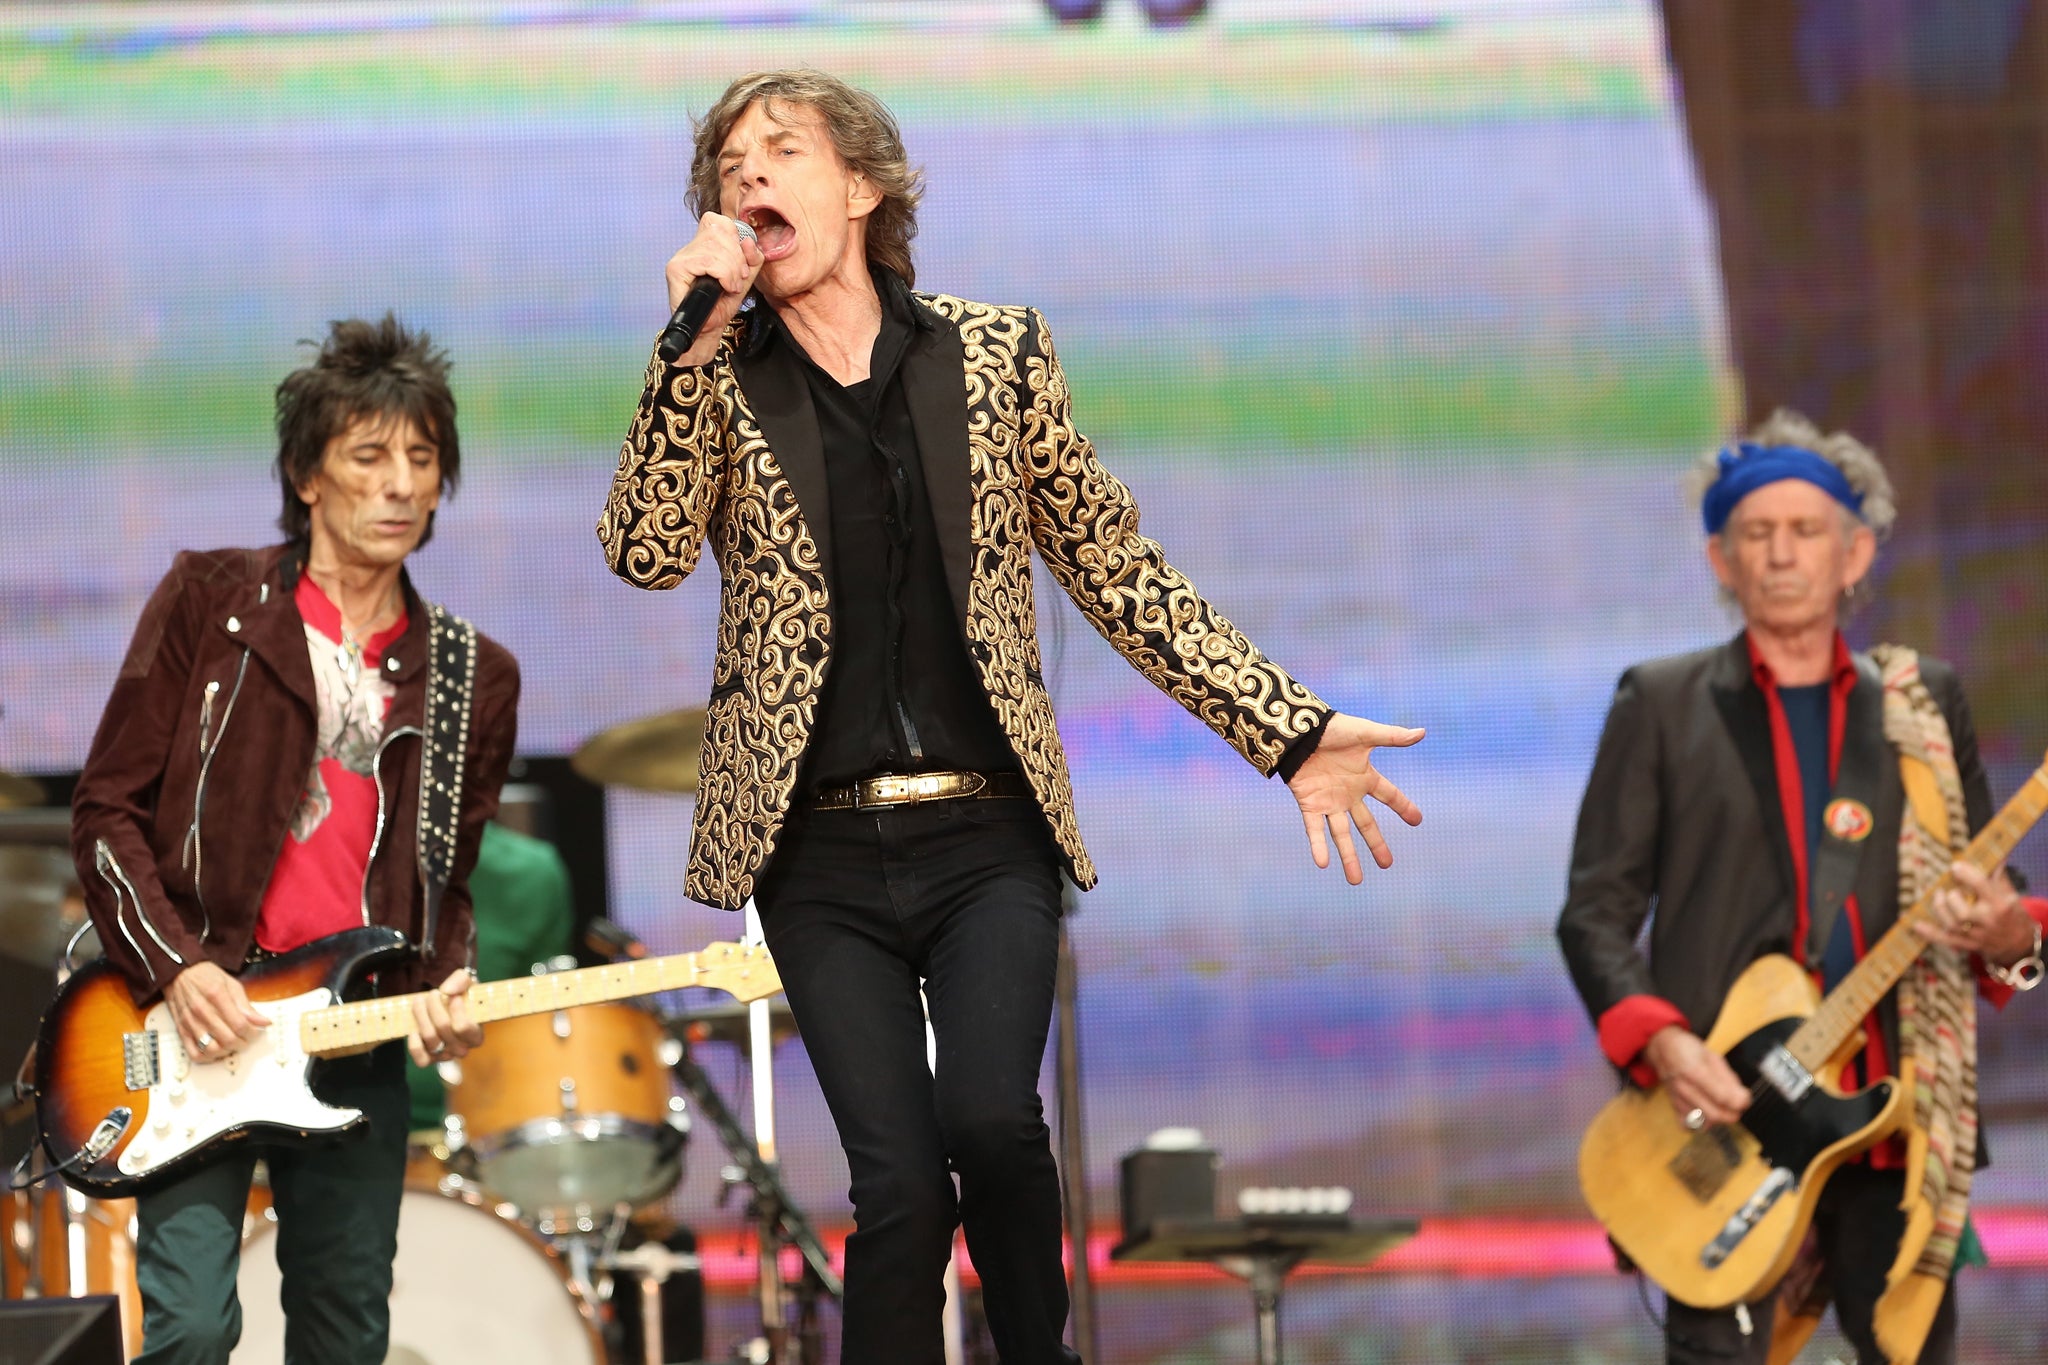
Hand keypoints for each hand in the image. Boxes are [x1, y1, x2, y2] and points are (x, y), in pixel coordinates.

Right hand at [163, 962, 270, 1063]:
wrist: (179, 973)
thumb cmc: (205, 976)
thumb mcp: (232, 984)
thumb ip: (246, 1005)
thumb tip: (262, 1021)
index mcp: (216, 996)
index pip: (240, 1024)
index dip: (253, 1032)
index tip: (257, 1031)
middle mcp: (202, 1011)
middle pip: (228, 1039)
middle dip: (243, 1043)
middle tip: (247, 1038)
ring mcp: (190, 1022)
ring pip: (212, 1049)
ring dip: (227, 1051)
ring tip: (233, 1043)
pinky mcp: (182, 1030)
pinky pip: (194, 1053)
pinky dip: (208, 1057)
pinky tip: (217, 1050)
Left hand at [408, 968, 483, 1067]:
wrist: (448, 1009)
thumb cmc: (462, 997)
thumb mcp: (467, 984)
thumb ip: (461, 980)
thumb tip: (447, 990)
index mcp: (476, 1035)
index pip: (463, 1027)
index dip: (455, 1010)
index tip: (453, 996)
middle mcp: (462, 1049)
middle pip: (443, 1028)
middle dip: (434, 1006)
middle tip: (433, 993)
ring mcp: (445, 1055)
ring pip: (430, 1037)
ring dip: (421, 1015)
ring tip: (420, 1001)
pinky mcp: (429, 1059)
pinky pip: (420, 1058)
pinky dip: (414, 1044)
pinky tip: (414, 1030)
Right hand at [662, 213, 765, 367]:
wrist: (710, 330)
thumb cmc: (723, 304)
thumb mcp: (746, 277)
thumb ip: (752, 258)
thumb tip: (748, 241)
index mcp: (704, 245)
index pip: (720, 222)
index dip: (736, 239)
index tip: (741, 266)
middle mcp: (689, 248)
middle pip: (720, 231)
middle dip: (737, 258)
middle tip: (738, 279)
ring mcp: (681, 258)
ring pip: (715, 247)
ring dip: (731, 270)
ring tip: (731, 286)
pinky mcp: (676, 269)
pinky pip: (708, 261)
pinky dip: (724, 275)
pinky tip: (724, 287)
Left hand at [1283, 713, 1423, 882]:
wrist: (1298, 730)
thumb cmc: (1332, 729)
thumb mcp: (1364, 734)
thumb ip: (1392, 737)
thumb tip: (1421, 733)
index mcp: (1364, 777)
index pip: (1389, 795)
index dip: (1403, 806)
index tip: (1417, 821)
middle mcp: (1348, 794)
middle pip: (1366, 824)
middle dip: (1376, 844)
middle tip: (1387, 864)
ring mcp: (1329, 801)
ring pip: (1341, 835)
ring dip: (1348, 857)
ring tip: (1356, 880)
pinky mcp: (1309, 804)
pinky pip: (1315, 829)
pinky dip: (1318, 846)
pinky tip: (1323, 864)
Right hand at [1643, 1026, 1749, 1126]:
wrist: (1662, 1049)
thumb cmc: (1689, 1050)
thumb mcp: (1712, 1056)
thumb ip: (1729, 1079)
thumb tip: (1744, 1098)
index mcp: (1693, 1070)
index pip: (1721, 1096)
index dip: (1739, 1101)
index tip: (1746, 1099)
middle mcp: (1682, 1087)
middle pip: (1714, 1114)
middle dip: (1732, 1113)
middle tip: (1738, 1105)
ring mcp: (1676, 1099)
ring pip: (1705, 1122)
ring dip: (1719, 1118)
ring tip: (1722, 1106)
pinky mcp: (1673, 1107)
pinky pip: (1689, 1127)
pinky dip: (1700, 1124)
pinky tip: (1706, 1113)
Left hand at [1916, 860, 2034, 965]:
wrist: (2019, 942)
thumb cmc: (2011, 912)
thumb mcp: (2008, 893)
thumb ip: (1996, 875)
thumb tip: (1990, 853)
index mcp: (2000, 904)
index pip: (1982, 886)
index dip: (1966, 874)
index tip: (1956, 866)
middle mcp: (1987, 921)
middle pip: (1963, 912)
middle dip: (1952, 898)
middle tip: (1949, 890)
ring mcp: (1977, 936)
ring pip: (1952, 925)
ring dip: (1940, 910)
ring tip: (1939, 897)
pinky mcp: (1968, 945)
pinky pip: (1946, 940)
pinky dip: (1930, 934)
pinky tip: (1917, 925)